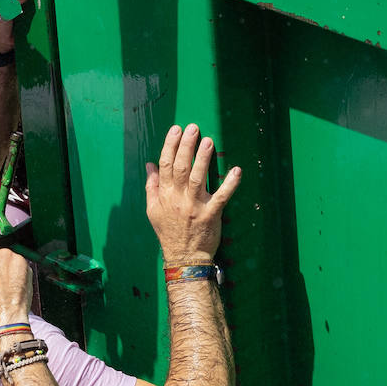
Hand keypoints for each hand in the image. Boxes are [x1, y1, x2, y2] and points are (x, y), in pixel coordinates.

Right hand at [144, 125, 241, 264]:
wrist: (184, 257)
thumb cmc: (168, 232)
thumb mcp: (153, 209)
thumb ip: (152, 186)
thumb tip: (150, 165)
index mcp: (165, 194)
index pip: (165, 165)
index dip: (170, 146)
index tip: (176, 130)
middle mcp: (178, 198)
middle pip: (181, 167)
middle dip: (186, 146)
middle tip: (193, 128)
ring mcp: (195, 206)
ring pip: (198, 178)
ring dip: (203, 159)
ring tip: (208, 141)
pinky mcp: (211, 214)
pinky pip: (222, 197)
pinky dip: (230, 184)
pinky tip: (236, 171)